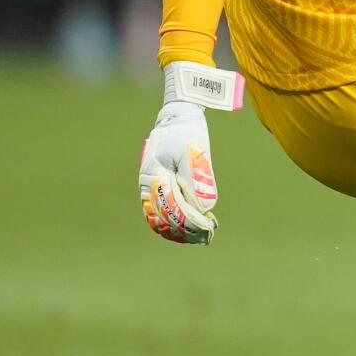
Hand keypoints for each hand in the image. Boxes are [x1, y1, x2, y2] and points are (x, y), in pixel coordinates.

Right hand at [139, 62, 242, 243]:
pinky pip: (161, 209)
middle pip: (163, 217)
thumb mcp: (195, 152)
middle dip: (184, 231)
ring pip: (160, 216)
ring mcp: (151, 185)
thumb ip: (198, 179)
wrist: (178, 117)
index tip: (205, 230)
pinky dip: (174, 222)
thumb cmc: (187, 132)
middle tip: (206, 238)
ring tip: (200, 238)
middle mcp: (149, 184)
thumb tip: (205, 207)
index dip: (188, 222)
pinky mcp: (158, 184)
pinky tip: (189, 230)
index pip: (170, 208)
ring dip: (179, 230)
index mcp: (154, 176)